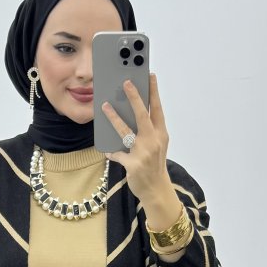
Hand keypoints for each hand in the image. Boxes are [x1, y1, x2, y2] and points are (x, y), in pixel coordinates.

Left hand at [100, 71, 169, 202]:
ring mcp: (144, 153)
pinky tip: (107, 150)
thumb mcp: (157, 145)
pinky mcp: (133, 165)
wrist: (156, 190)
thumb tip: (131, 113)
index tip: (150, 76)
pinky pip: (118, 154)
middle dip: (134, 97)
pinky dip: (112, 152)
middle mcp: (154, 141)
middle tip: (126, 83)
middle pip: (143, 115)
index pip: (157, 109)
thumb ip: (148, 130)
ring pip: (126, 131)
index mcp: (161, 134)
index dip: (154, 92)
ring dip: (114, 118)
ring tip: (105, 106)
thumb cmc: (154, 164)